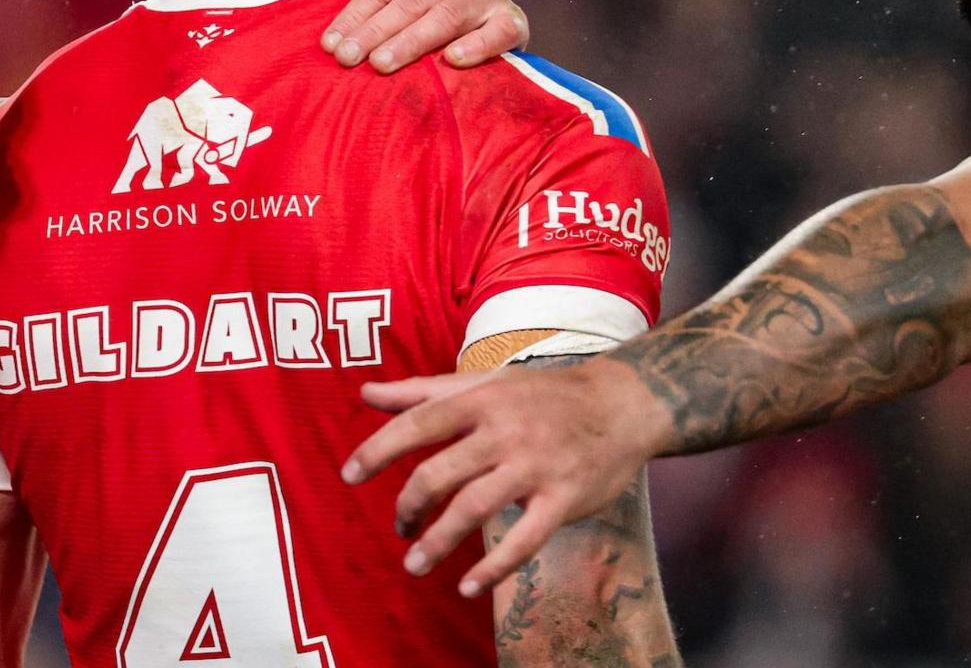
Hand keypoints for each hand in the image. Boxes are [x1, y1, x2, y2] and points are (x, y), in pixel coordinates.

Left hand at [320, 0, 526, 72]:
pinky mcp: (512, 22)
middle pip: (410, 1)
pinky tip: (453, 60)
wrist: (490, 15)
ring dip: (411, 42)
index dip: (355, 12)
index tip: (330, 43)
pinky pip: (497, 33)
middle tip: (348, 59)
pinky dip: (477, 46)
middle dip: (374, 31)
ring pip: (444, 17)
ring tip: (381, 64)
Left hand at [339, 357, 665, 595]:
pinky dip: (493, 568)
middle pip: (441, 472)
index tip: (349, 476)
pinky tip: (468, 586)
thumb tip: (364, 394)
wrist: (622, 404)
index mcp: (482, 401)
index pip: (419, 424)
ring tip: (414, 564)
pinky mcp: (563, 500)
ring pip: (475, 509)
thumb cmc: (543, 396)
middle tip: (399, 527)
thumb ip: (422, 391)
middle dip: (409, 506)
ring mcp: (535, 467)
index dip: (379, 450)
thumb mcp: (484, 383)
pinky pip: (523, 540)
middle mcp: (505, 432)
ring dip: (439, 542)